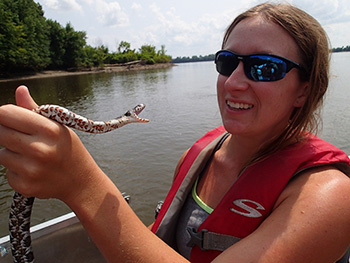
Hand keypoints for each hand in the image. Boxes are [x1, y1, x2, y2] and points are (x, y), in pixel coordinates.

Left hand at [0, 86, 101, 203]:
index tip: (10, 118)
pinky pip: (7, 172)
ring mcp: (31, 169)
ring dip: (11, 153)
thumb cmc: (68, 149)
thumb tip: (20, 89)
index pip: (6, 113)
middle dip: (6, 132)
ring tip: (32, 156)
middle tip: (22, 138)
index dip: (5, 114)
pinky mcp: (25, 185)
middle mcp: (39, 149)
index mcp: (49, 130)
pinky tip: (33, 170)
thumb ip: (34, 110)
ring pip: (1, 154)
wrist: (81, 181)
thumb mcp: (58, 126)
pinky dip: (16, 170)